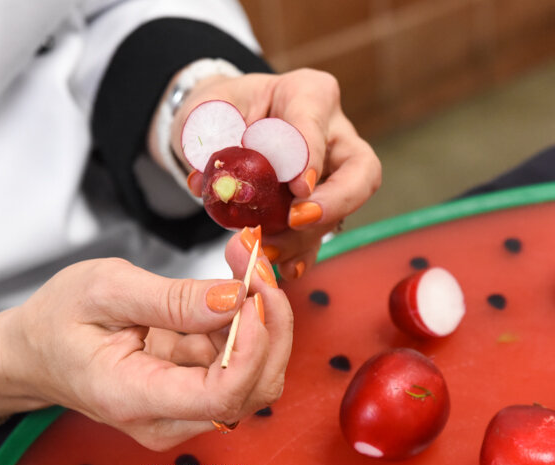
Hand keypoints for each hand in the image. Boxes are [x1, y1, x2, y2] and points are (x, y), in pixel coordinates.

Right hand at [0, 230, 292, 450]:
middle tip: (258, 268)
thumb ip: (171, 298)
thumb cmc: (56, 321)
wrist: (35, 351)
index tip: (253, 296)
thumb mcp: (105, 290)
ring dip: (262, 319)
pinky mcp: (191, 389)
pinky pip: (237, 361)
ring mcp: (181, 406)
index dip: (254, 347)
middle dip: (269, 326)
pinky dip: (246, 321)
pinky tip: (233, 284)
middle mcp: (166, 416)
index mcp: (135, 397)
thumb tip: (232, 299)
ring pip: (254, 375)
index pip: (222, 396)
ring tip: (243, 265)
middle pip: (252, 389)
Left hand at [168, 69, 381, 280]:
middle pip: (360, 170)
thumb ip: (210, 139)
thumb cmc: (221, 109)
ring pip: (342, 208)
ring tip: (269, 249)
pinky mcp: (318, 202)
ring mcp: (331, 170)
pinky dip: (303, 251)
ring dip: (307, 235)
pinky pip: (320, 231)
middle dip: (335, 202)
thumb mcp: (209, 110)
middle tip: (297, 221)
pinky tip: (288, 266)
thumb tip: (208, 185)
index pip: (317, 120)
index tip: (298, 187)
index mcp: (307, 94)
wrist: (221, 124)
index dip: (312, 156)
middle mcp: (332, 132)